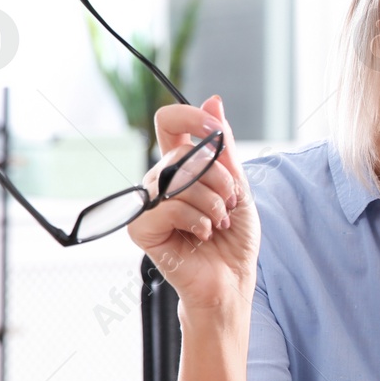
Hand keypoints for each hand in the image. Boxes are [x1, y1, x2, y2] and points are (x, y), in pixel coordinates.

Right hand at [126, 94, 260, 312]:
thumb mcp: (238, 186)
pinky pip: (168, 207)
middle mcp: (161, 181)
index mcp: (182, 167)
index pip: (170, 123)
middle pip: (182, 153)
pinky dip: (196, 220)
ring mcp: (148, 204)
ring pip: (177, 180)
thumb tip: (213, 100)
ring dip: (212, 202)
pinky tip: (202, 234)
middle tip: (230, 202)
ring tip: (220, 221)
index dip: (191, 117)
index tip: (216, 130)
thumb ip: (223, 148)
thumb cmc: (234, 237)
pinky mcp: (141, 228)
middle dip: (219, 177)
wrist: (231, 280)